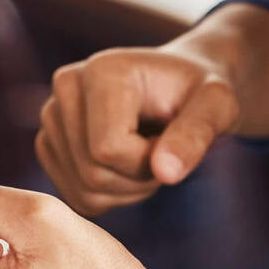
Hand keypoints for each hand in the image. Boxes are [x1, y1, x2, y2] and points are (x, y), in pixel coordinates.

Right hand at [35, 46, 239, 215]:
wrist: (185, 87)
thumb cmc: (203, 93)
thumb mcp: (218, 107)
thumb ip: (196, 134)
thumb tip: (164, 171)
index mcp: (101, 71)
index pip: (108, 149)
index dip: (150, 162)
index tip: (175, 141)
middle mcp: (66, 87)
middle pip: (92, 173)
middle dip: (140, 179)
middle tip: (167, 153)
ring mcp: (52, 116)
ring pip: (84, 190)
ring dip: (129, 190)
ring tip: (151, 156)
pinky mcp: (50, 144)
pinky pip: (77, 197)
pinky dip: (112, 196)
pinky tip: (131, 168)